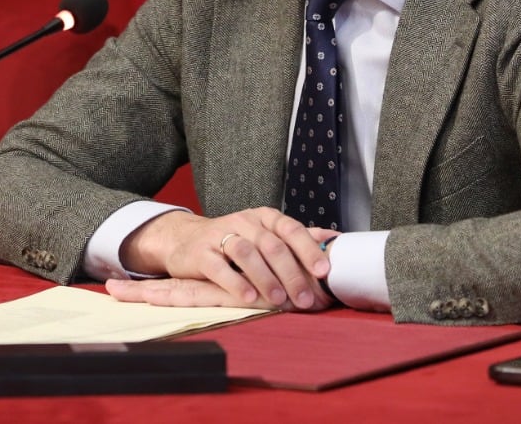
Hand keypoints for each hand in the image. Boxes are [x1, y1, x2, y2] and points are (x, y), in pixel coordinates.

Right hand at [109, 208, 336, 309]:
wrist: (186, 242)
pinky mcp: (200, 253)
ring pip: (246, 253)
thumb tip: (335, 239)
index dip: (308, 249)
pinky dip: (235, 283)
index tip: (324, 271)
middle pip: (271, 245)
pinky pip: (219, 267)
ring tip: (278, 301)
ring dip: (266, 278)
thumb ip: (297, 238)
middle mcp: (243, 222)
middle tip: (305, 299)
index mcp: (264, 218)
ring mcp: (220, 235)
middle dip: (291, 274)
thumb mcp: (265, 236)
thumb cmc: (234, 243)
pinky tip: (248, 297)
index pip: (290, 229)